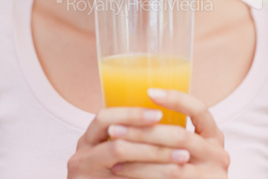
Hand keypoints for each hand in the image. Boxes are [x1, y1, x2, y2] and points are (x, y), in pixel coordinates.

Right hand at [67, 106, 189, 177]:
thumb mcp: (109, 147)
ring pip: (125, 167)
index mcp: (87, 140)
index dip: (131, 115)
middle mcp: (82, 159)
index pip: (104, 118)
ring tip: (182, 157)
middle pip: (116, 144)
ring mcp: (88, 178)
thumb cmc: (109, 168)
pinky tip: (173, 175)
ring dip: (158, 161)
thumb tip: (162, 110)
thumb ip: (127, 132)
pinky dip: (153, 178)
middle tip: (181, 136)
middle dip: (151, 140)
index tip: (158, 114)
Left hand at [107, 89, 229, 177]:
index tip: (149, 92)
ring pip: (170, 164)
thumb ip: (171, 130)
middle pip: (179, 136)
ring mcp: (210, 177)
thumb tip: (134, 102)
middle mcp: (218, 155)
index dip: (176, 99)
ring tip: (113, 148)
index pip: (198, 109)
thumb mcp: (187, 146)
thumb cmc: (183, 166)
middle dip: (143, 131)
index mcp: (214, 135)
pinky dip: (140, 174)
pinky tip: (121, 169)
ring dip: (137, 156)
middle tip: (114, 128)